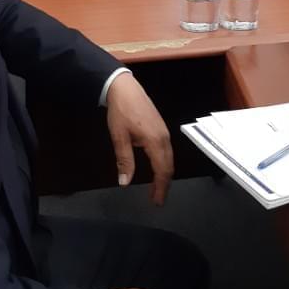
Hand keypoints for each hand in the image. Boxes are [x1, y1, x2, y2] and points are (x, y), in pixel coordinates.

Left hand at [105, 72, 173, 203]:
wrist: (124, 87)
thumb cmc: (120, 111)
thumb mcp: (119, 137)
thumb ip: (124, 160)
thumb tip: (125, 182)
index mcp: (155, 141)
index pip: (162, 170)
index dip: (160, 188)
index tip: (157, 202)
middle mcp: (164, 138)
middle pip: (169, 166)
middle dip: (164, 184)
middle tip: (157, 199)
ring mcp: (164, 132)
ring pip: (169, 158)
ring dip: (164, 174)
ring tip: (157, 187)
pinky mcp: (161, 128)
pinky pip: (167, 150)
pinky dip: (164, 163)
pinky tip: (156, 168)